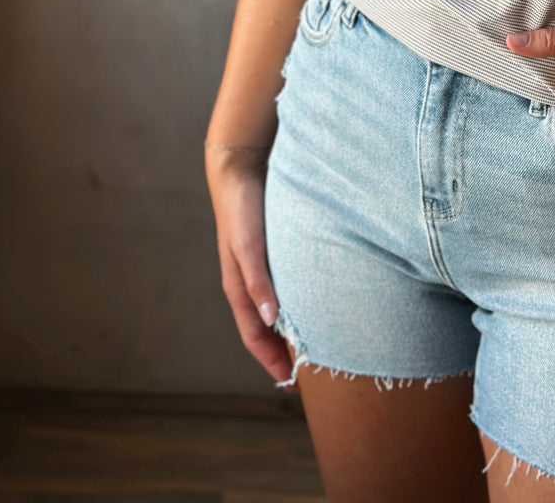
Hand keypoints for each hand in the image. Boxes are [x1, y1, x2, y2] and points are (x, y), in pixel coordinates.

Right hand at [205, 149, 296, 388]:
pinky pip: (283, 289)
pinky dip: (295, 304)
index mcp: (238, 288)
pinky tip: (312, 304)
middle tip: (309, 371)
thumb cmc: (242, 210)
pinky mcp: (270, 254)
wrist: (239, 171)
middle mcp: (248, 283)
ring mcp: (259, 270)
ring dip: (290, 329)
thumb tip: (269, 320)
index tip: (292, 383)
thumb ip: (258, 281)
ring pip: (275, 310)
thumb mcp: (249, 246)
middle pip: (265, 329)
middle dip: (282, 351)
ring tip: (315, 344)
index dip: (271, 360)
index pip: (254, 337)